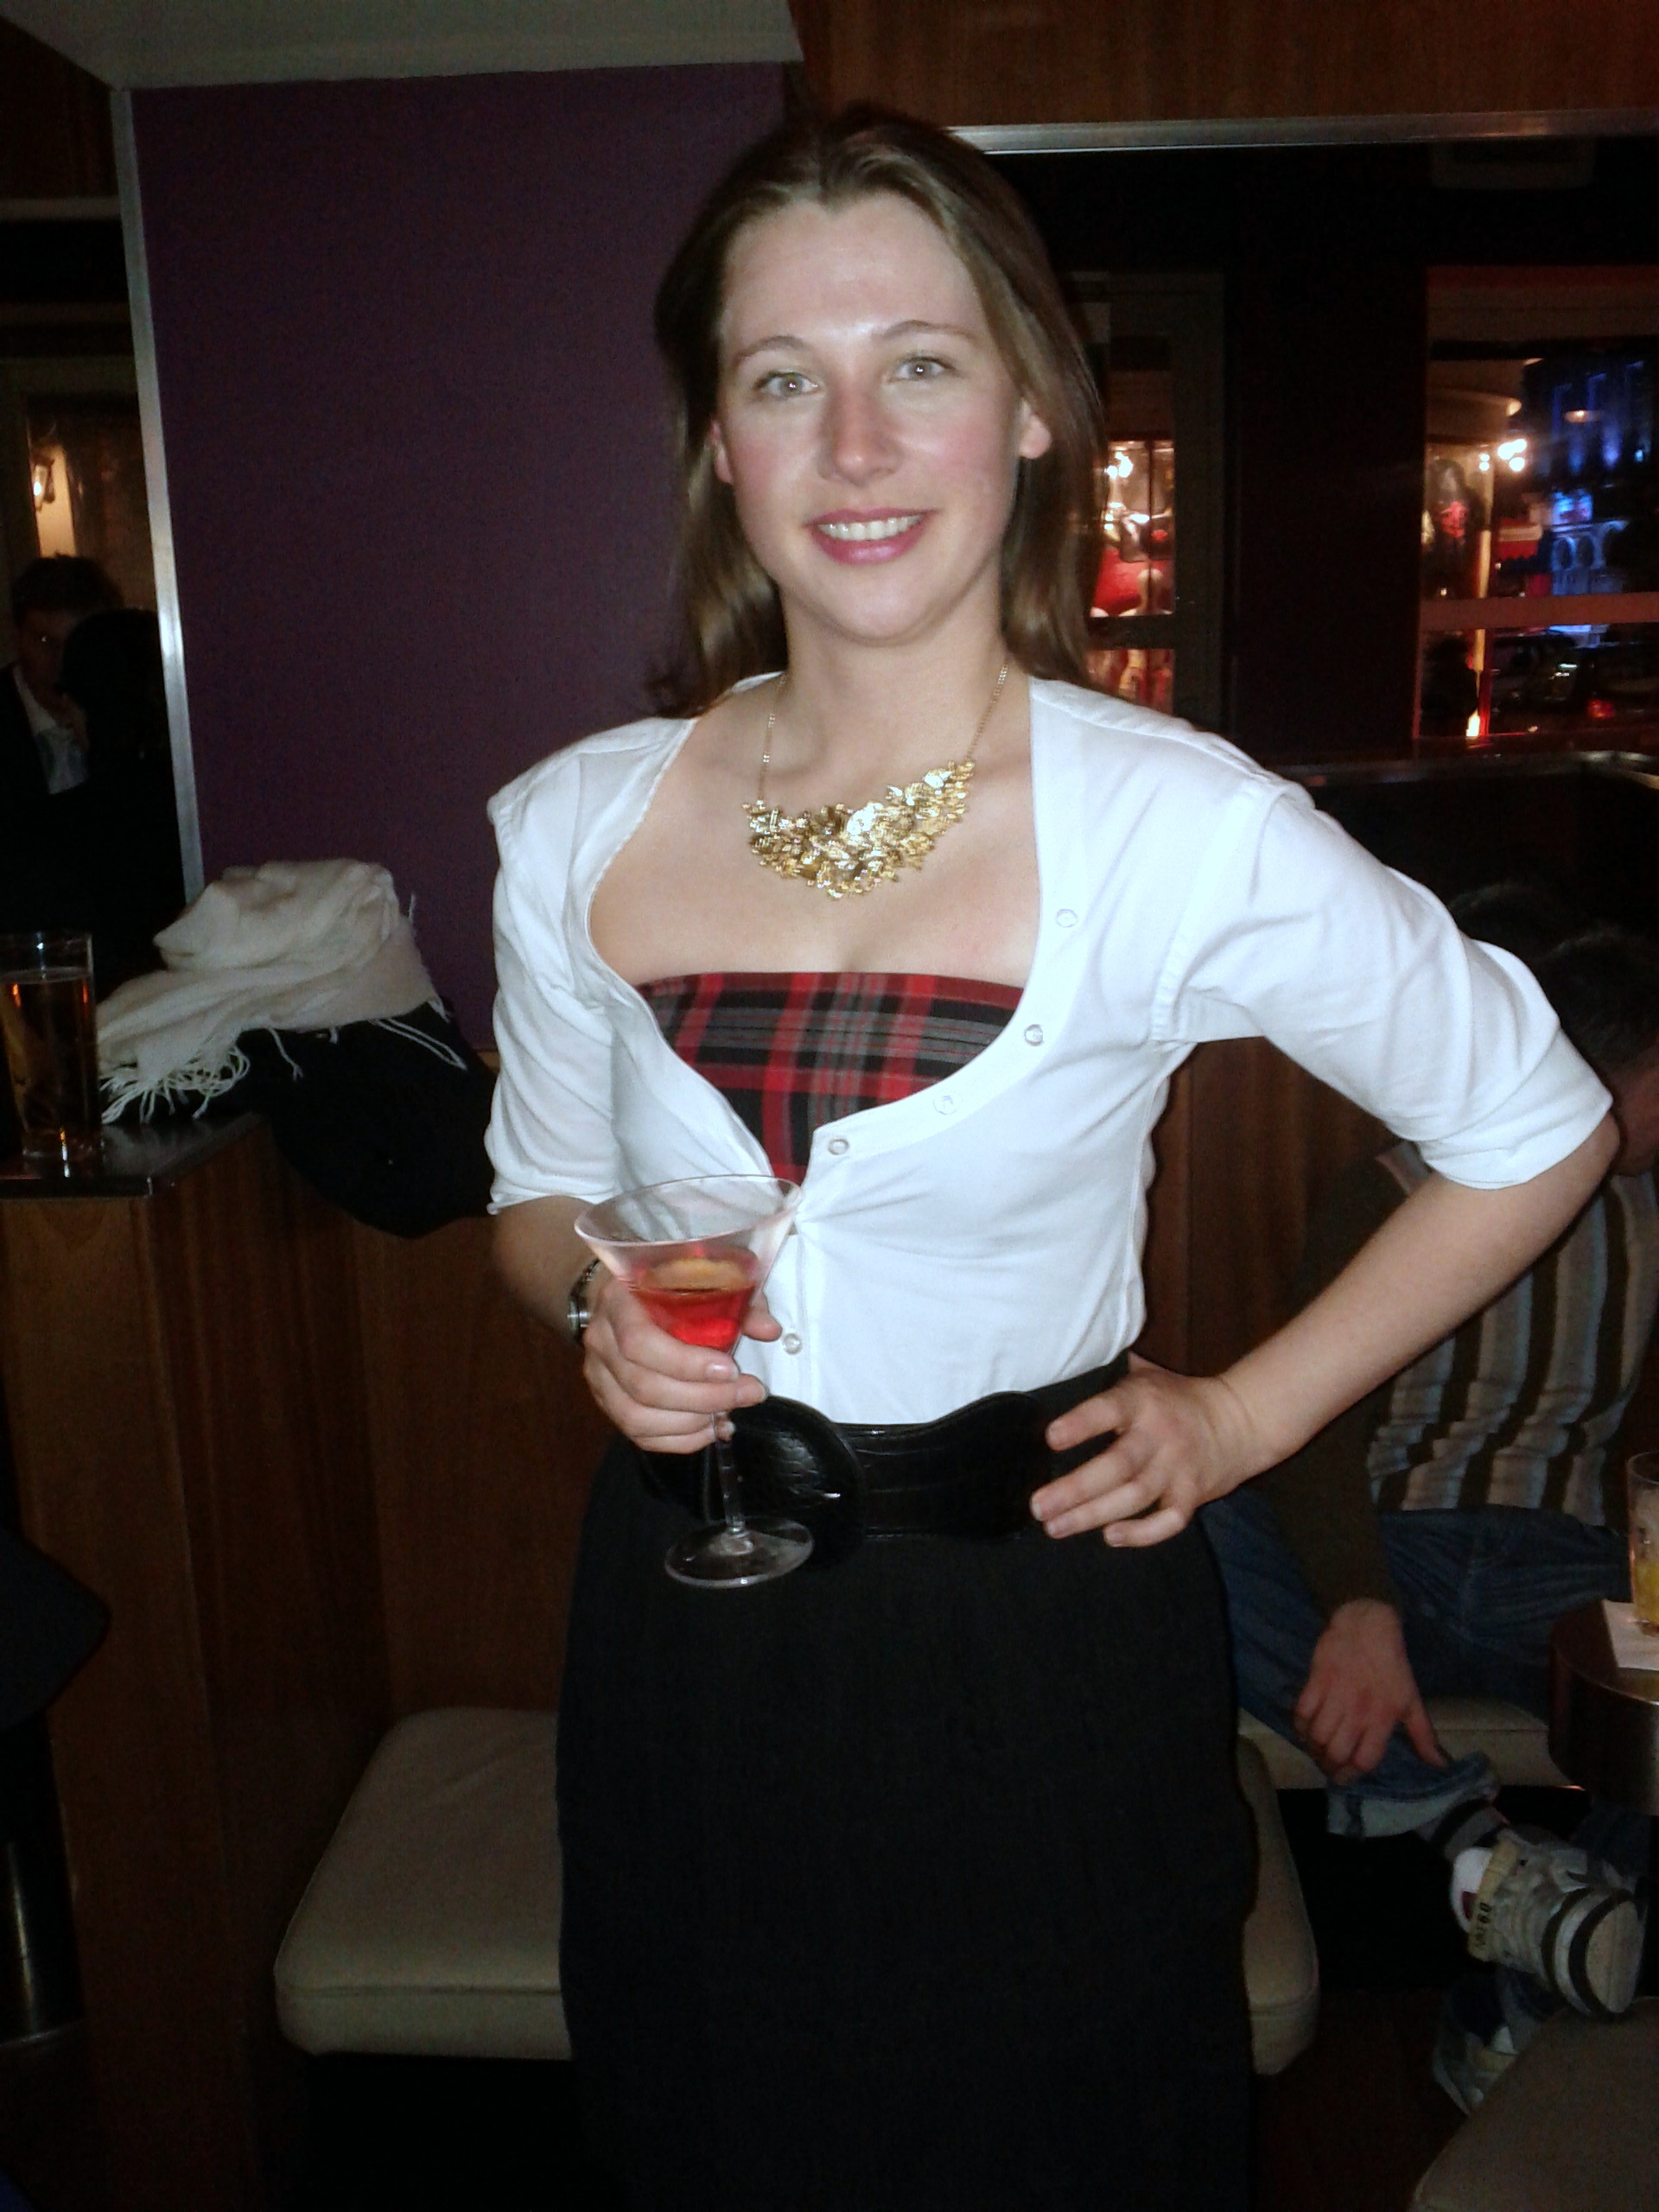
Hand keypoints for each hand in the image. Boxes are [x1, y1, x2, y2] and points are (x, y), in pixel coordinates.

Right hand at [580, 1279, 779, 1453]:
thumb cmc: (667, 1283)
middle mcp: (600, 1340)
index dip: (687, 1363)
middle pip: (644, 1386)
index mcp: (617, 1300)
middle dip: (704, 1397)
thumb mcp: (701, 1278)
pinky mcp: (606, 1403)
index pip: (640, 1342)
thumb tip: (770, 1330)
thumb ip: (736, 1301)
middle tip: (749, 1393)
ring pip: (637, 1417)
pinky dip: (680, 1439)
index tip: (731, 1368)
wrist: (624, 1296)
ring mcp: (598, 1376)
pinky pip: (638, 1435)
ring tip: (730, 1413)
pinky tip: (711, 1429)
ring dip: (692, 1422)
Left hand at [1031, 1353, 1266, 1547]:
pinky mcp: (1193, 1494)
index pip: (1108, 1410)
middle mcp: (1159, 1435)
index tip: (1050, 1439)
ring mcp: (1178, 1468)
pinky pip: (1169, 1521)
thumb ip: (1109, 1375)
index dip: (1080, 1424)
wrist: (1240, 1420)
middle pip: (1117, 1466)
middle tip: (1038, 1506)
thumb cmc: (1177, 1398)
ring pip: (1135, 1496)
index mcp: (1142, 1400)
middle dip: (1075, 1489)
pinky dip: (1142, 1534)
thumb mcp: (1147, 1375)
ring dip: (1093, 1515)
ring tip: (1055, 1526)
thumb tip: (1065, 1363)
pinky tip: (1111, 1537)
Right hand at [1293, 1599, 1444, 1781]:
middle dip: (1330, 1766)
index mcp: (1384, 1717)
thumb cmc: (1392, 1666)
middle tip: (1328, 1766)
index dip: (1352, 1774)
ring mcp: (1335, 1696)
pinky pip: (1301, 1712)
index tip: (1345, 1777)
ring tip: (1316, 1751)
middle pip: (1337, 1752)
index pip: (1365, 1759)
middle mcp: (1358, 1710)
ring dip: (1313, 1749)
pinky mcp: (1316, 1681)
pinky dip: (1299, 1726)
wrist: (1367, 1626)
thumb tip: (1439, 1765)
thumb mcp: (1411, 1700)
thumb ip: (1423, 1735)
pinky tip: (1305, 1729)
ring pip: (1317, 1735)